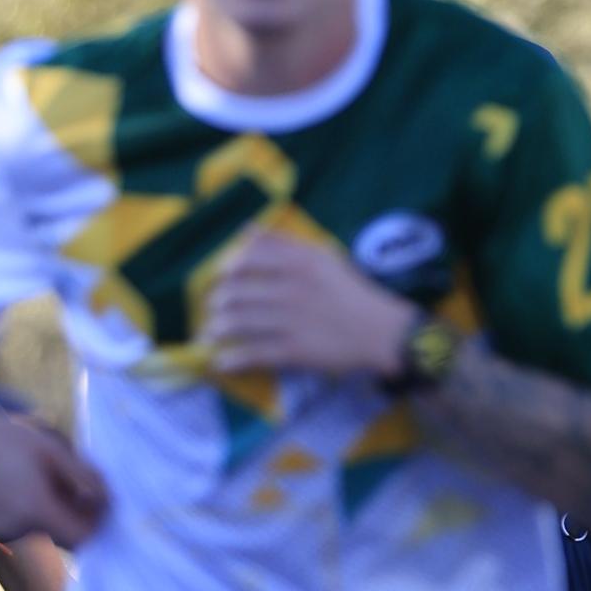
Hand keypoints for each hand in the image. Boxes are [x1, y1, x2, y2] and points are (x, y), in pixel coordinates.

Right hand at [0, 402, 109, 546]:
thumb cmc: (9, 439)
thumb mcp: (53, 450)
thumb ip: (83, 477)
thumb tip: (106, 499)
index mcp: (37, 509)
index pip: (81, 538)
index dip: (95, 526)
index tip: (99, 507)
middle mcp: (18, 528)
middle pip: (61, 536)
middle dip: (73, 517)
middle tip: (73, 490)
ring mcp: (0, 530)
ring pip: (39, 531)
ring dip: (48, 514)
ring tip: (38, 482)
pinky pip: (18, 527)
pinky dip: (25, 514)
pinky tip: (15, 488)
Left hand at [202, 224, 414, 383]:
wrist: (380, 332)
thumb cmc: (351, 293)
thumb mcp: (322, 257)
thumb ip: (283, 243)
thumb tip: (246, 229)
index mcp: (298, 261)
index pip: (248, 258)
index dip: (227, 269)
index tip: (221, 278)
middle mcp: (291, 287)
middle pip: (237, 291)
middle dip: (218, 302)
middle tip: (213, 310)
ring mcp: (290, 320)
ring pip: (239, 322)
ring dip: (217, 329)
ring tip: (210, 334)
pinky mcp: (293, 350)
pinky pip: (253, 353)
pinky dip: (232, 358)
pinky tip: (221, 361)